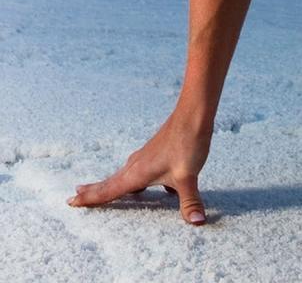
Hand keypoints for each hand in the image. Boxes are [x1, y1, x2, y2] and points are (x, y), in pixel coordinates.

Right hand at [66, 111, 212, 225]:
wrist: (194, 113)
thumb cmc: (187, 143)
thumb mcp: (188, 176)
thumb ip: (190, 202)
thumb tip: (197, 222)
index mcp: (137, 173)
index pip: (108, 191)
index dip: (90, 198)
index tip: (70, 201)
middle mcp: (137, 164)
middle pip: (111, 182)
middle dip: (93, 190)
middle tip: (74, 196)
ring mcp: (146, 156)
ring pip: (124, 174)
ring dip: (112, 183)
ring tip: (101, 189)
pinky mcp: (157, 150)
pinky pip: (139, 168)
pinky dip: (134, 178)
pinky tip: (147, 183)